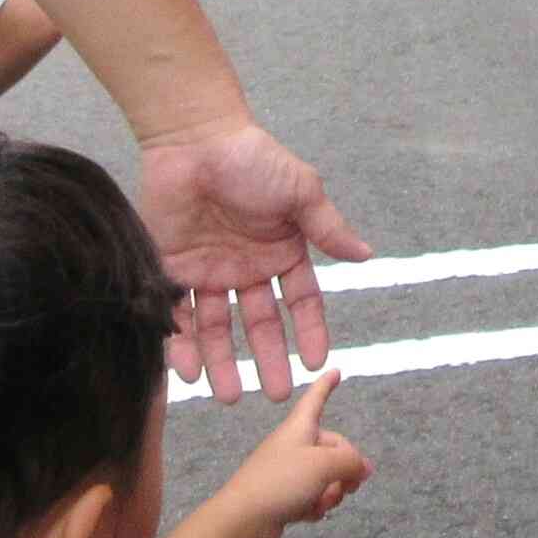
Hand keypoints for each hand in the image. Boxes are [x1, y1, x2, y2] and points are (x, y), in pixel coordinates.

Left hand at [135, 120, 371, 400]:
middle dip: (267, 360)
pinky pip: (177, 316)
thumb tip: (367, 255)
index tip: (315, 362)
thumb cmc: (253, 160)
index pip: (299, 301)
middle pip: (258, 324)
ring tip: (229, 397)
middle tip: (274, 395)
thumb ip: (328, 228)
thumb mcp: (300, 192)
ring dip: (223, 363)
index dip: (307, 331)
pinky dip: (182, 346)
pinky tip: (189, 374)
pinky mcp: (171, 271)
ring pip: (217, 328)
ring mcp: (208, 272)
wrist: (194, 140)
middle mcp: (245, 268)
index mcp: (280, 251)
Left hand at [206, 366, 373, 537]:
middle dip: (345, 468)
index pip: (316, 398)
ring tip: (322, 503)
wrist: (241, 521)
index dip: (327, 385)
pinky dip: (316, 505)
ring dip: (332, 491)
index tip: (336, 370)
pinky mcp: (283, 498)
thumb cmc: (281, 481)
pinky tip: (310, 515)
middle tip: (350, 487)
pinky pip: (311, 496)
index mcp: (299, 428)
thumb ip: (351, 462)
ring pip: (325, 476)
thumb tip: (364, 468)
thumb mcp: (324, 464)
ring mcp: (287, 473)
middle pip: (331, 447)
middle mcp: (294, 446)